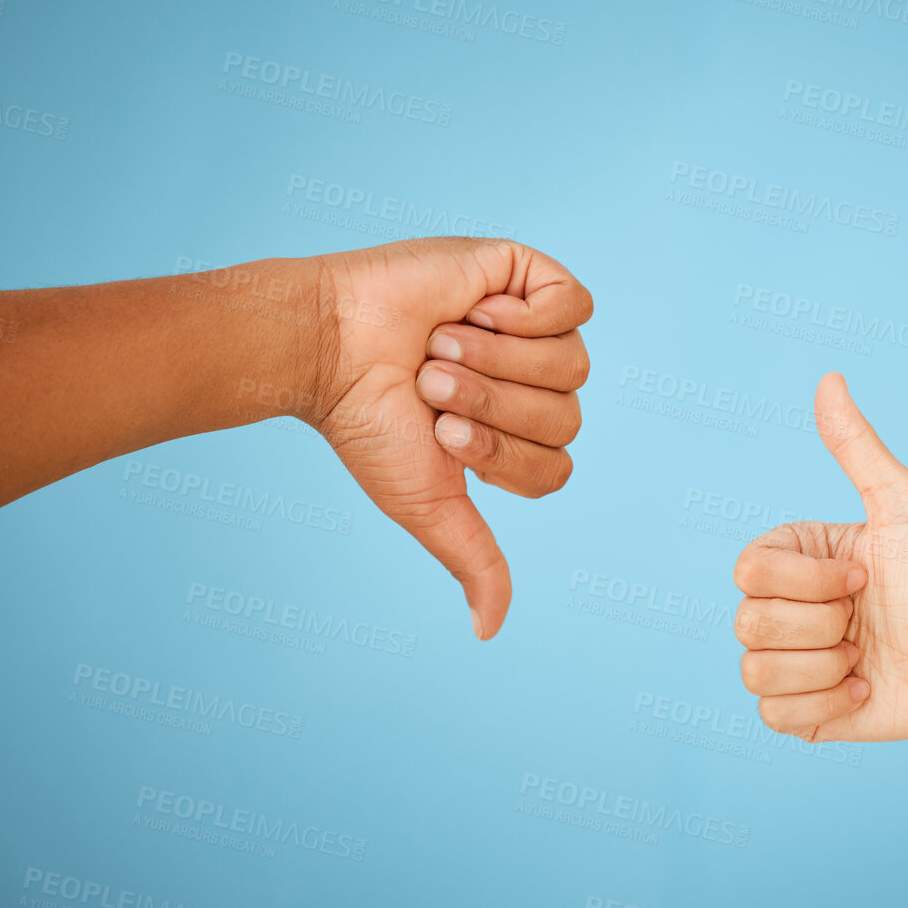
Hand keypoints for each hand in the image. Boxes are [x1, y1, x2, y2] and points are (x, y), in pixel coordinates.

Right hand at [303, 238, 592, 639]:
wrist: (332, 346)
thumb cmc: (370, 425)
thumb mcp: (427, 504)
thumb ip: (473, 561)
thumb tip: (491, 631)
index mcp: (514, 438)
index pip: (557, 467)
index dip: (500, 456)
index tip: (440, 436)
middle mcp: (532, 386)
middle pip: (566, 417)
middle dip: (490, 404)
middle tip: (431, 382)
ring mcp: (534, 329)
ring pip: (573, 363)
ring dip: (495, 360)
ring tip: (441, 345)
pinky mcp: (528, 277)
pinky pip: (574, 305)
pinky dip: (525, 316)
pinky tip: (476, 311)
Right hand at [731, 373, 907, 741]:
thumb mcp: (906, 505)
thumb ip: (857, 447)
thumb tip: (829, 378)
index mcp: (796, 558)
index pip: (748, 569)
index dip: (808, 581)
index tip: (864, 576)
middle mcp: (786, 606)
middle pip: (748, 622)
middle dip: (821, 625)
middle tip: (866, 620)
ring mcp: (792, 661)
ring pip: (754, 672)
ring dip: (823, 668)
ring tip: (865, 658)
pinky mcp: (804, 713)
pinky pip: (772, 717)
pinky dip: (823, 706)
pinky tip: (863, 690)